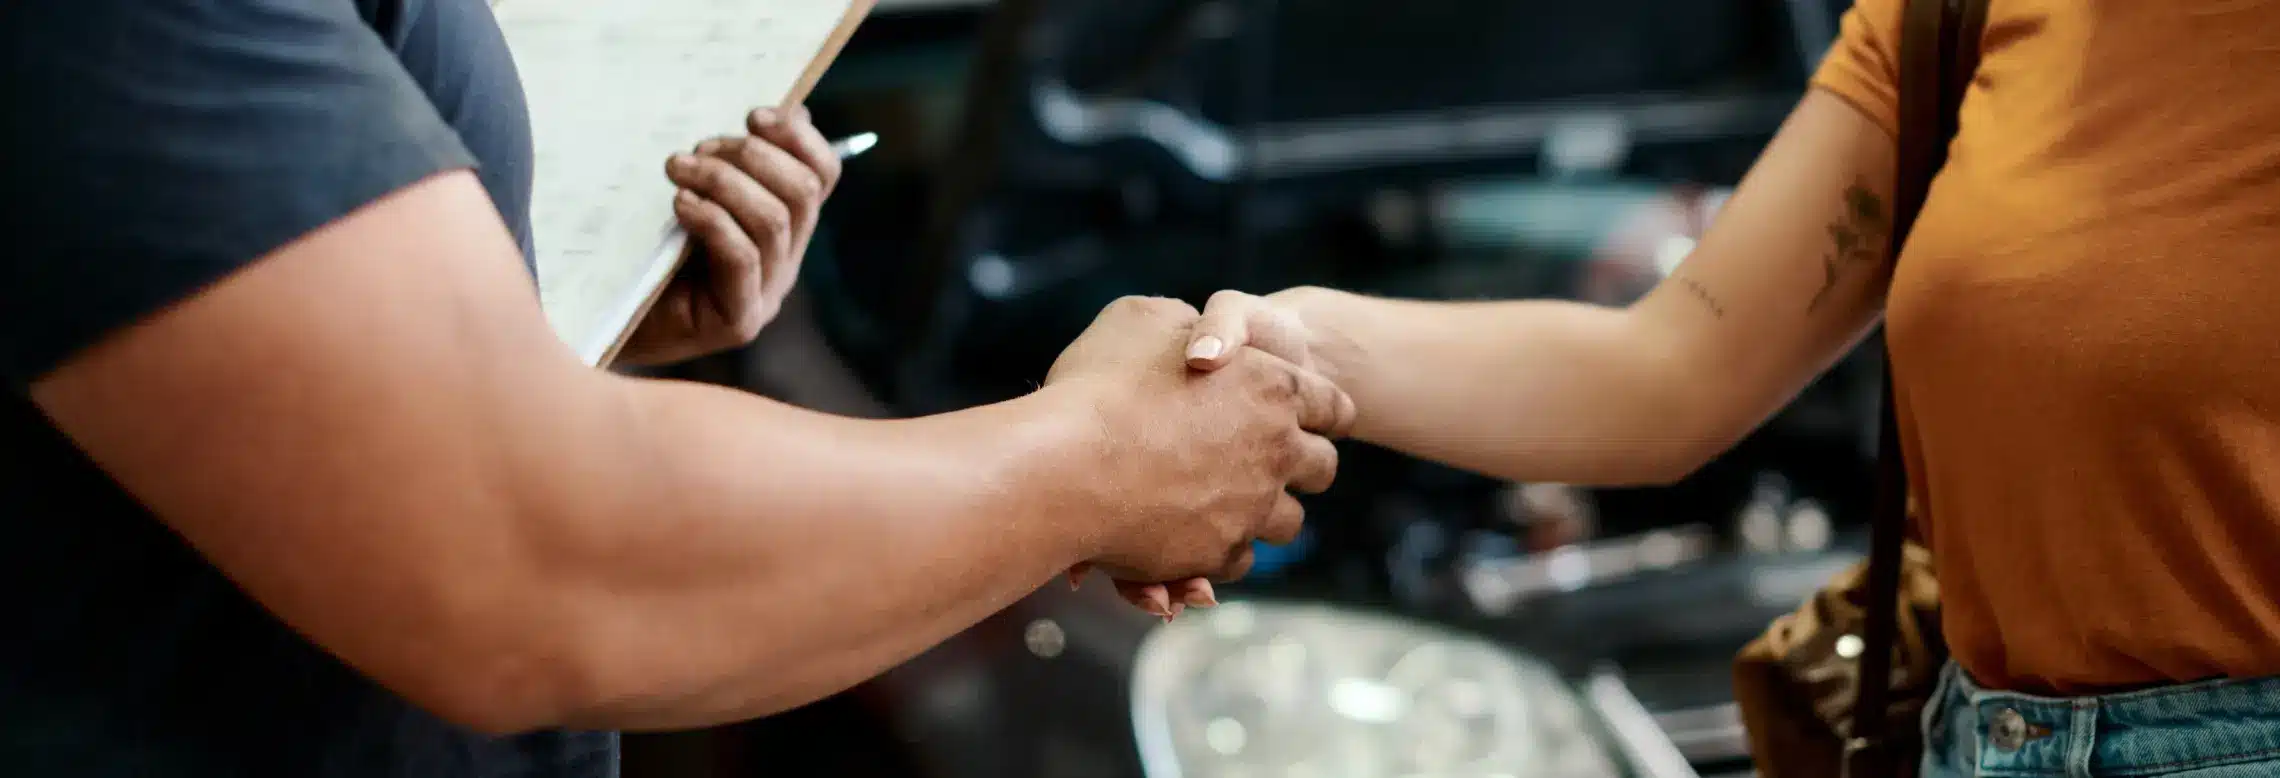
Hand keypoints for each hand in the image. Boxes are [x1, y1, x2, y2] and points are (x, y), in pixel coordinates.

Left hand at [618, 106, 841, 365]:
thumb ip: (734, 162)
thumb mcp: (694, 194)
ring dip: (723, 181)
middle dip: (752, 156)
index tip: (754, 115)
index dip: (798, 138)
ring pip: (773, 220)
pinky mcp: (738, 320)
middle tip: (698, 150)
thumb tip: (786, 112)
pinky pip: (741, 256)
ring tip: (676, 168)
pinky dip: (712, 219)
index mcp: (785, 228)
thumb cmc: (646, 253)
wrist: (607, 323)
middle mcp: (785, 261)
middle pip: (802, 193)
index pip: (822, 176)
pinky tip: (679, 205)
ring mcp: (767, 295)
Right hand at [1043, 296, 1353, 597]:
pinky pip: (1238, 562)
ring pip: (1287, 522)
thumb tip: (1197, 340)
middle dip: (1298, 466)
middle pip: (1322, 469)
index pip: (1333, 405)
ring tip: (1220, 503)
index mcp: (1273, 386)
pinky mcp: (1220, 555)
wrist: (1063, 467)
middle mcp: (1276, 450)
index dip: (1321, 410)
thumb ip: (1186, 325)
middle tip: (1262, 462)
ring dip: (1262, 513)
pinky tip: (1185, 534)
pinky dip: (1219, 552)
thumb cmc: (1098, 387)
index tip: (1306, 419)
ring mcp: (1253, 508)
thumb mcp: (1142, 320)